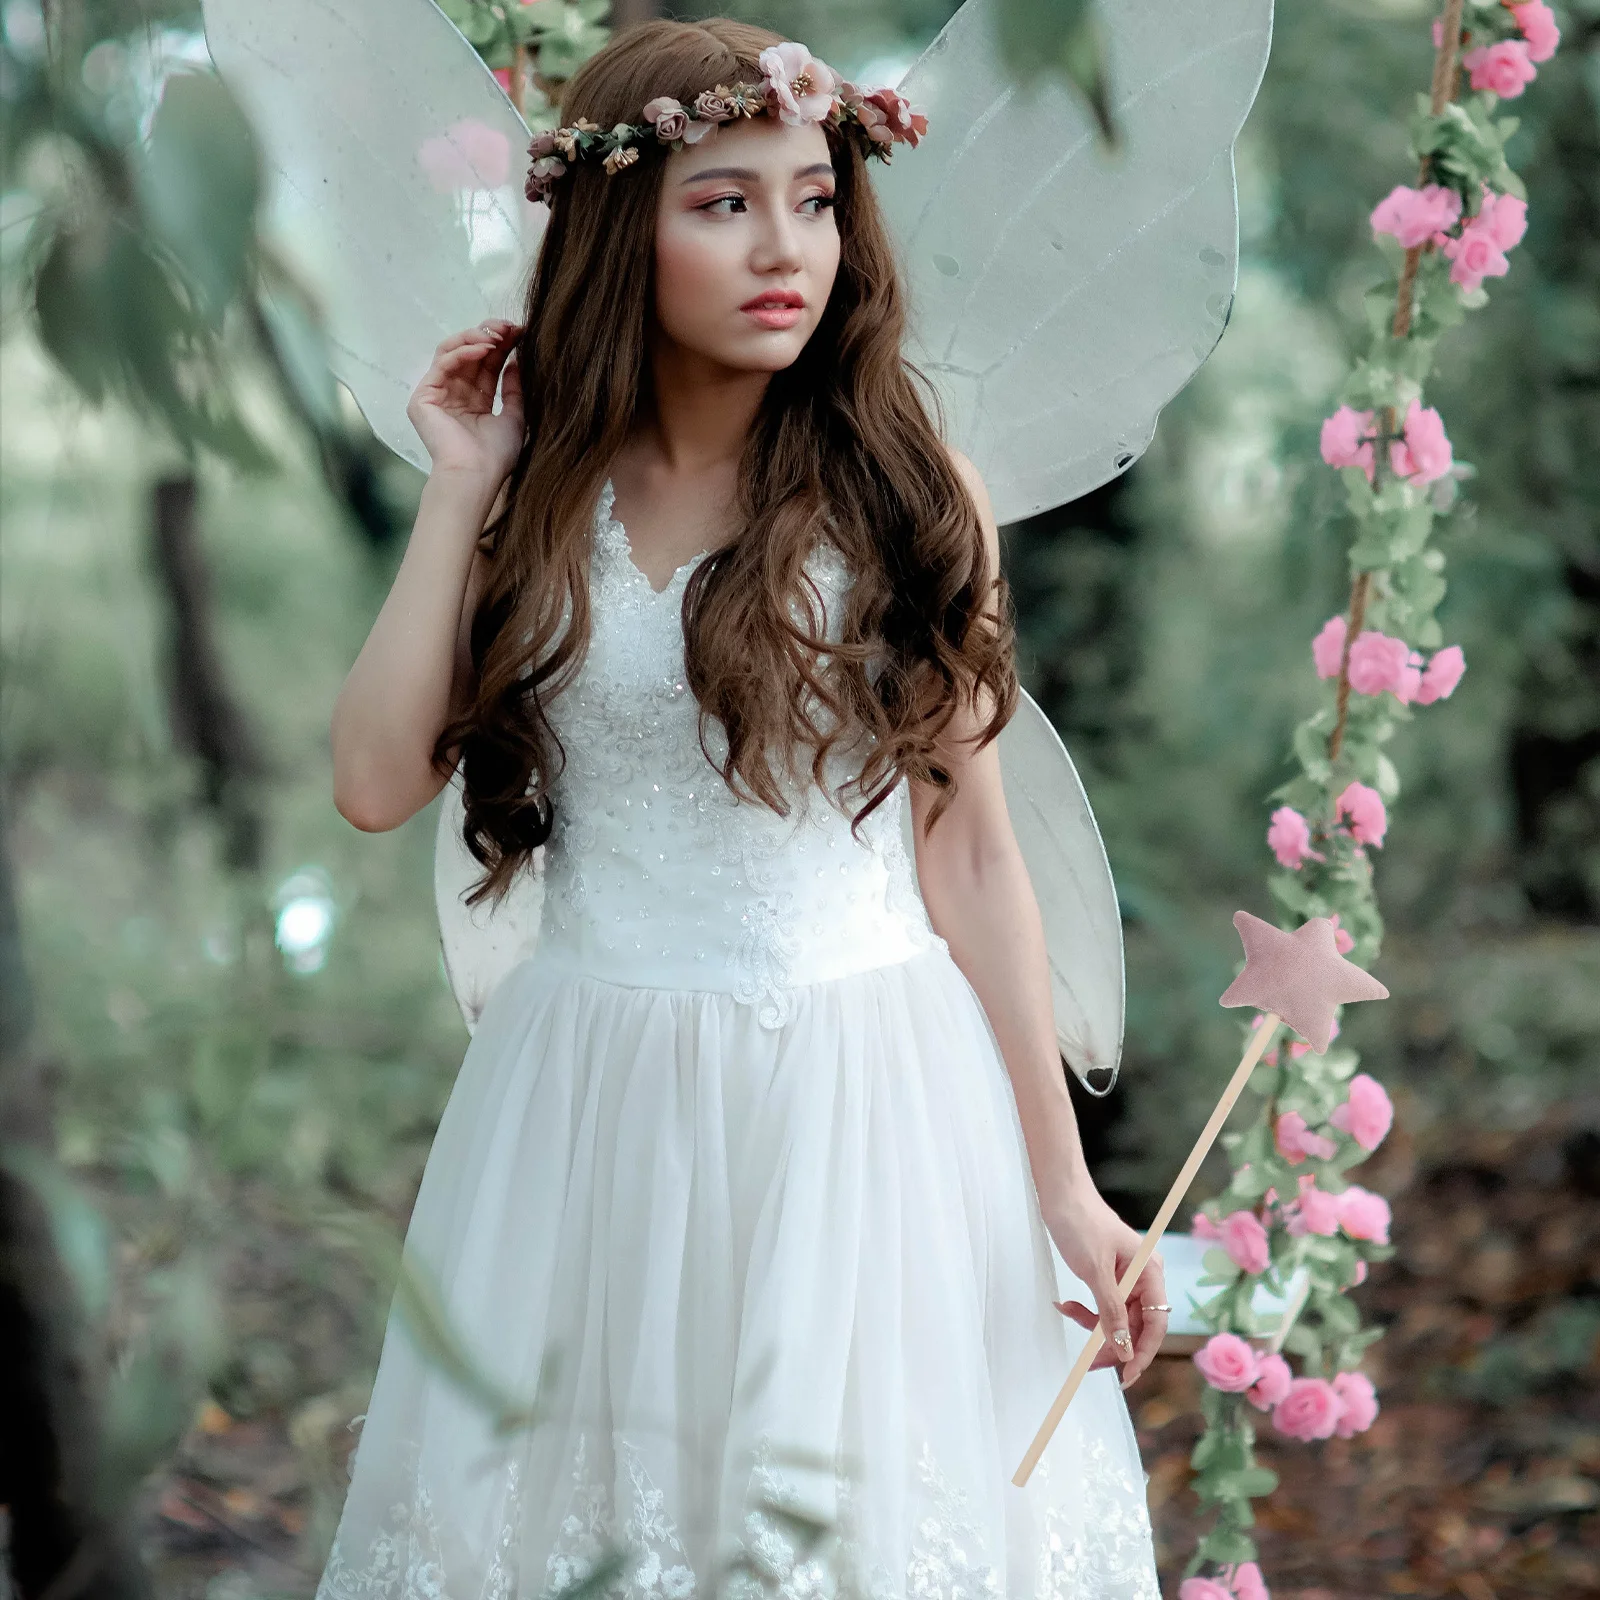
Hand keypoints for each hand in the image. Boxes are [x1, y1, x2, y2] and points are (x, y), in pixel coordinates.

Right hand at [406, 319, 524, 484]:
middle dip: (489, 336)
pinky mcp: (423, 397)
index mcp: (474, 401)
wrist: (476, 476)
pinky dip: (463, 351)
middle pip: (469, 354)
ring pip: (451, 352)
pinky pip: (443, 364)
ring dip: (475, 338)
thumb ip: (513, 390)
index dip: (502, 346)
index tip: (521, 331)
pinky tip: (484, 348)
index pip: (486, 364)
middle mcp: (454, 394)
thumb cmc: (495, 456)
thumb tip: (516, 362)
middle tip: (509, 326)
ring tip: (497, 334)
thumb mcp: (513, 417)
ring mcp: (437, 394)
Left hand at [1040, 1180, 1168, 1389]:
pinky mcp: (1108, 1275)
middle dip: (1112, 1343)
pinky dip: (1086, 1310)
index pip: (1155, 1324)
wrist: (1059, 1192)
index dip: (1142, 1353)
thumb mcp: (1095, 1271)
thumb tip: (1124, 1349)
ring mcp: (1126, 1277)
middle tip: (1087, 1363)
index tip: (1125, 1377)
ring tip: (1068, 1312)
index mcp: (1151, 1272)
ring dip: (1093, 1324)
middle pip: (1136, 1325)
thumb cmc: (1081, 1223)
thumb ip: (1111, 1312)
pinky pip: (1104, 1305)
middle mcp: (1144, 1276)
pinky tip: (1066, 1305)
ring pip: (1117, 1318)